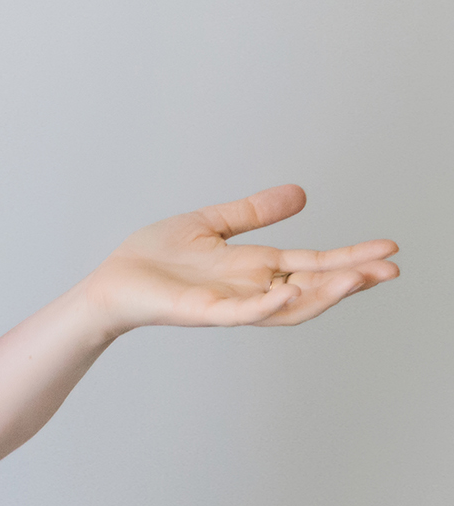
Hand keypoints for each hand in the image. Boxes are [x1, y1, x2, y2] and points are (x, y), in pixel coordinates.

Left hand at [83, 184, 399, 338]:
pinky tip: (291, 290)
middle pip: (312, 286)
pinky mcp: (204, 312)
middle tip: (392, 269)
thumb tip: (301, 194)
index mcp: (254, 267)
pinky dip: (269, 304)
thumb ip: (254, 213)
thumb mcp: (211, 224)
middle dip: (352, 278)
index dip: (350, 257)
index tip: (389, 250)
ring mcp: (230, 303)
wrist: (113, 280)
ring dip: (323, 294)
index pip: (313, 263)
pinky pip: (244, 312)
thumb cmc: (155, 257)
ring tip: (358, 279)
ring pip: (288, 305)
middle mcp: (250, 288)